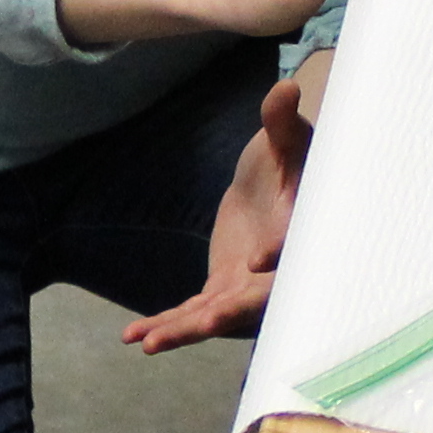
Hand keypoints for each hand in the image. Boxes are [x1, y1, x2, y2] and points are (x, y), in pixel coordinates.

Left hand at [126, 73, 317, 352]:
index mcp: (300, 237)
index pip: (294, 248)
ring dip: (183, 330)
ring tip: (147, 342)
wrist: (275, 179)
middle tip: (200, 326)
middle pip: (254, 299)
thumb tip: (285, 90)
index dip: (278, 253)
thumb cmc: (292, 158)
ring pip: (215, 315)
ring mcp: (247, 286)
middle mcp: (276, 273)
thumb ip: (283, 121)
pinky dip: (166, 325)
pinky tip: (132, 336)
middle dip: (226, 314)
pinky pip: (192, 312)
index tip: (258, 259)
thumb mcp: (288, 139)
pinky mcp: (222, 289)